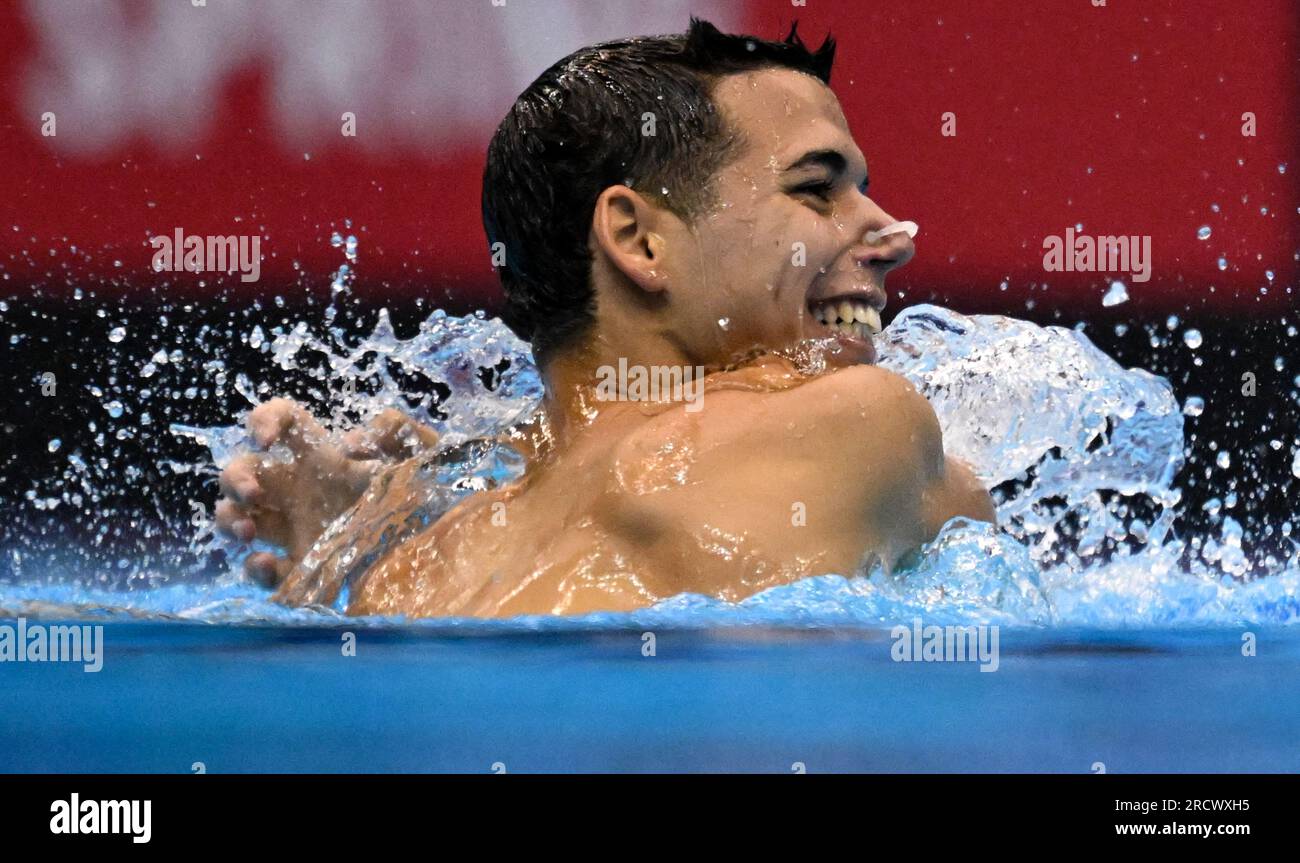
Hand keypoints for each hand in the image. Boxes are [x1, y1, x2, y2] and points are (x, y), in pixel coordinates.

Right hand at [213, 398, 438, 585]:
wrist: (439, 547)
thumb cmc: (426, 492)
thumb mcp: (422, 453)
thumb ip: (397, 430)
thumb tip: (350, 443)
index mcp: (321, 456)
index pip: (282, 421)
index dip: (264, 419)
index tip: (265, 439)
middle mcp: (299, 490)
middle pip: (243, 470)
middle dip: (234, 477)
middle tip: (253, 494)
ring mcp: (295, 530)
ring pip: (237, 517)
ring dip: (229, 520)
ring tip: (248, 532)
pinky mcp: (300, 569)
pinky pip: (262, 570)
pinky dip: (255, 569)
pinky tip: (268, 566)